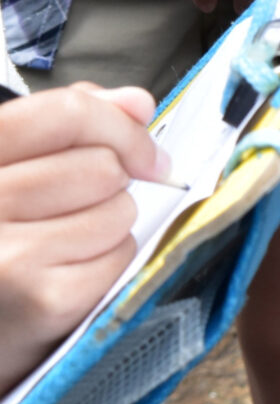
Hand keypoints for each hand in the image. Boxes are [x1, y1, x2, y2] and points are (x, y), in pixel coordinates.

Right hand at [0, 83, 165, 394]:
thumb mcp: (14, 170)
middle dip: (111, 184)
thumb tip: (137, 103)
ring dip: (110, 223)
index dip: (118, 125)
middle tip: (79, 209)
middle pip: (101, 166)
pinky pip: (120, 255)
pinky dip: (109, 261)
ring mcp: (8, 256)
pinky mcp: (42, 301)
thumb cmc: (1, 236)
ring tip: (67, 242)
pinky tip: (69, 274)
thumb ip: (68, 125)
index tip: (141, 151)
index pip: (63, 113)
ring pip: (118, 209)